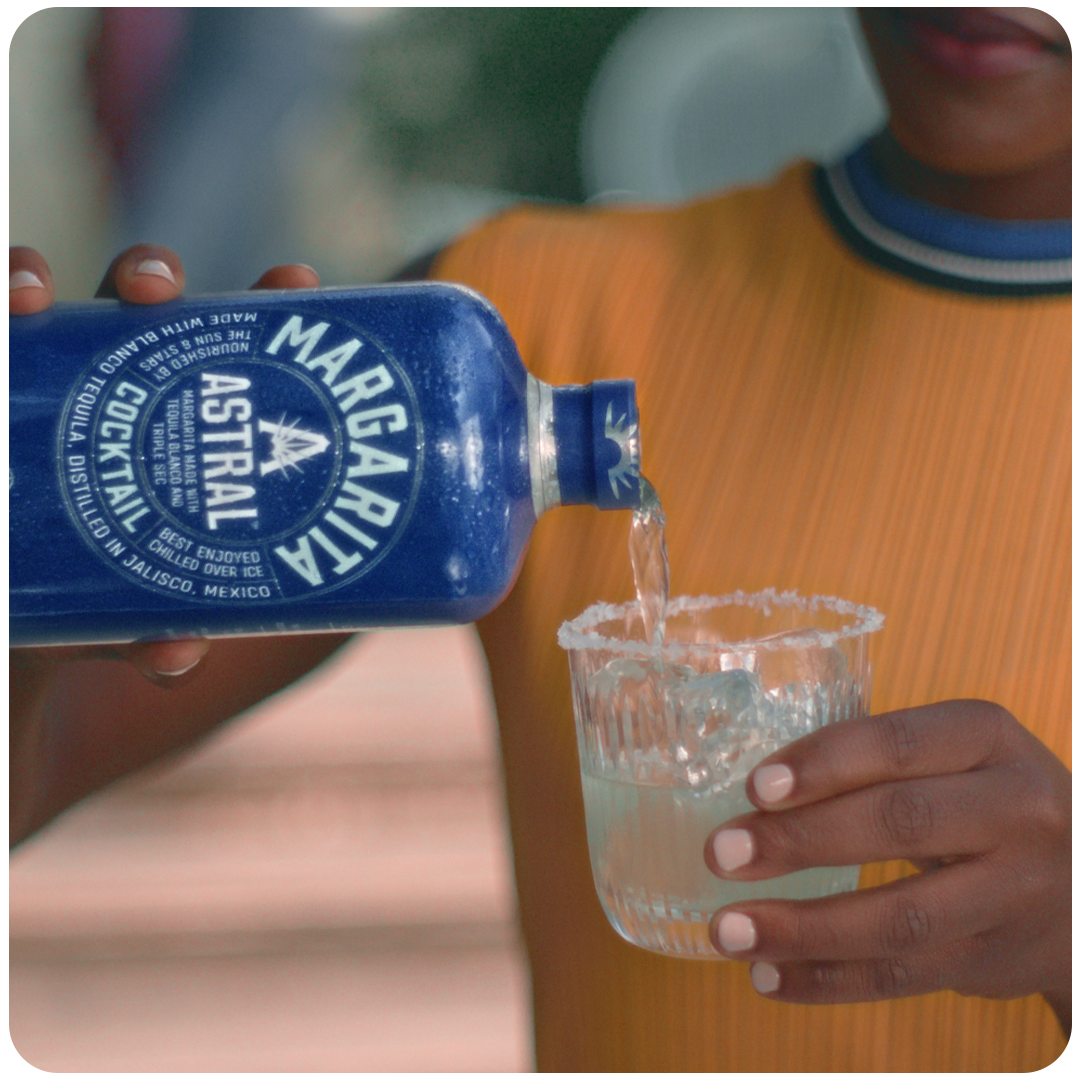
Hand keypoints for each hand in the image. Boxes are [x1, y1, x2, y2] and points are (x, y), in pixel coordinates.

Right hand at [10, 245, 345, 847]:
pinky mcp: (0, 428)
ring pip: (38, 325)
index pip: (228, 353)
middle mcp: (112, 406)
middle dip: (147, 276)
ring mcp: (43, 413)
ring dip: (28, 286)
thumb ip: (159, 632)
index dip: (261, 308)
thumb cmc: (116, 620)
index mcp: (183, 432)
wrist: (26, 652)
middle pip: (133, 314)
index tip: (296, 279)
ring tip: (28, 292)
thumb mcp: (144, 622)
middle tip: (157, 288)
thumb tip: (176, 655)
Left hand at [704, 700, 1071, 1036]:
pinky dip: (828, 979)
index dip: (825, 764)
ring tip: (728, 929)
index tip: (755, 788)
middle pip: (899, 825)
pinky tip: (768, 975)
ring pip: (901, 918)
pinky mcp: (995, 960)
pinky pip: (904, 979)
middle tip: (721, 854)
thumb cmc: (981, 796)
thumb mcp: (952, 754)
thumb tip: (756, 790)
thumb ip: (874, 760)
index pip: (899, 745)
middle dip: (799, 841)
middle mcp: (1016, 811)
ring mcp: (1014, 893)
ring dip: (803, 928)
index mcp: (988, 738)